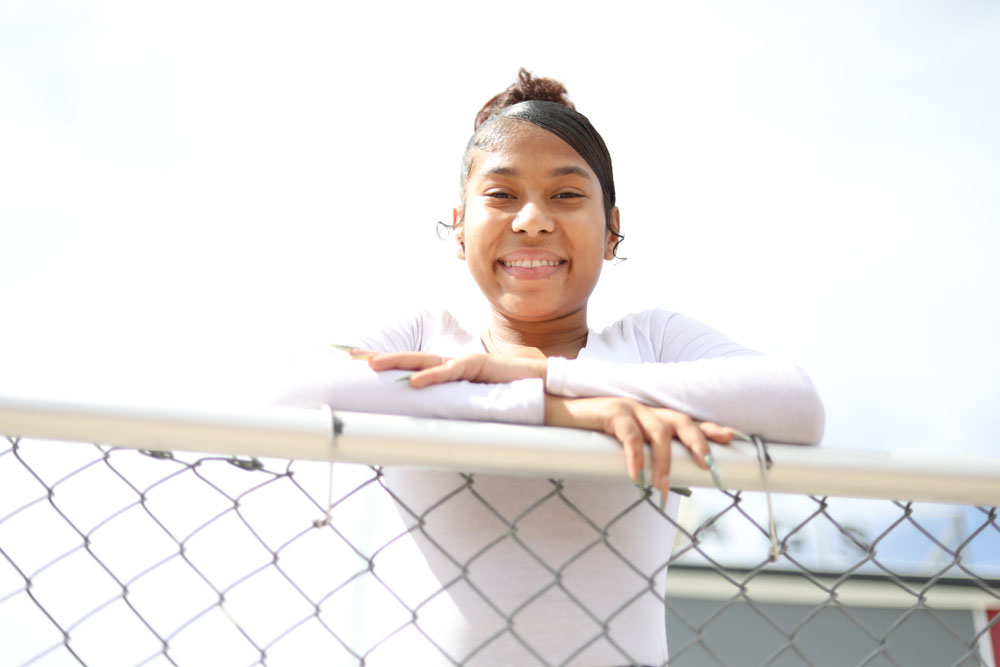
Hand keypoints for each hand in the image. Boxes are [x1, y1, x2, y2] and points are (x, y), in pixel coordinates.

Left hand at [366, 352, 546, 387]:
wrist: (541, 384)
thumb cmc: (508, 392)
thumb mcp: (473, 400)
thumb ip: (453, 404)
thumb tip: (430, 420)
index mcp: (449, 370)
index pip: (412, 364)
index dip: (387, 362)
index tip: (359, 362)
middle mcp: (452, 363)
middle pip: (410, 358)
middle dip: (380, 358)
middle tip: (352, 358)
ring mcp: (465, 362)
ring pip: (424, 361)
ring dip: (396, 363)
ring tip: (372, 366)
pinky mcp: (480, 365)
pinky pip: (451, 371)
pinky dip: (432, 377)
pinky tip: (413, 382)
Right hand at [544, 395, 732, 495]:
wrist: (558, 414)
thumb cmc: (593, 434)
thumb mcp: (624, 444)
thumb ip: (644, 454)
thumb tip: (663, 481)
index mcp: (653, 416)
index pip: (688, 421)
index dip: (710, 429)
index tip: (732, 439)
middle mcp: (647, 409)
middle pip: (682, 422)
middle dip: (698, 443)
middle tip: (707, 466)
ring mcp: (630, 408)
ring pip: (659, 432)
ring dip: (664, 462)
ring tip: (663, 487)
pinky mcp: (612, 412)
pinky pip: (630, 436)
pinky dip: (636, 457)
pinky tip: (636, 476)